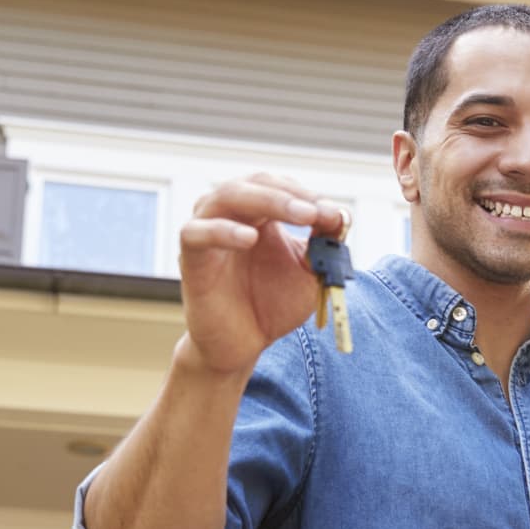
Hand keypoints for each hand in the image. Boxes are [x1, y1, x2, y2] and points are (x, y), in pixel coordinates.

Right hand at [176, 174, 349, 378]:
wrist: (244, 346)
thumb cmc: (272, 306)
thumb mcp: (308, 272)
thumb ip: (322, 243)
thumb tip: (338, 214)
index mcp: (257, 213)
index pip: (279, 185)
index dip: (307, 194)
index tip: (334, 215)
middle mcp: (229, 214)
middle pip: (255, 183)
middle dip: (290, 194)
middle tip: (317, 211)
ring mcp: (207, 233)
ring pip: (226, 196)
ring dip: (266, 201)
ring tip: (299, 215)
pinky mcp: (191, 259)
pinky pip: (196, 233)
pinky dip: (222, 230)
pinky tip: (250, 238)